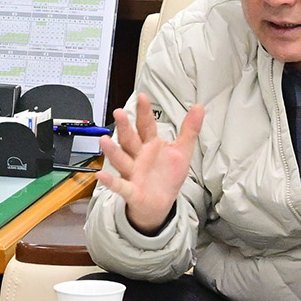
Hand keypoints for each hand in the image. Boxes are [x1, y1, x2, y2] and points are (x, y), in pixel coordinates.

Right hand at [95, 95, 205, 236]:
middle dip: (124, 127)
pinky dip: (111, 182)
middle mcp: (138, 156)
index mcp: (150, 145)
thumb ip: (189, 130)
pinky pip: (120, 186)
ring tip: (105, 141)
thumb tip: (199, 107)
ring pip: (121, 160)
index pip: (147, 126)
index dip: (144, 112)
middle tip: (119, 113)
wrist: (160, 203)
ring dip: (113, 151)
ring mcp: (133, 173)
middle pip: (129, 140)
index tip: (142, 97)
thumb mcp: (182, 151)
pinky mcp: (131, 190)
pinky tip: (101, 175)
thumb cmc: (168, 176)